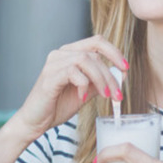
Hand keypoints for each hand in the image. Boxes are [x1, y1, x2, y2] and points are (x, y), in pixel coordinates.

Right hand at [13, 36, 127, 140]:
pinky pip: (72, 72)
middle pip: (94, 54)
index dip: (114, 52)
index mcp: (70, 53)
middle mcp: (61, 54)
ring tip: (105, 96)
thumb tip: (120, 75)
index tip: (126, 68)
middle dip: (110, 75)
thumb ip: (99, 81)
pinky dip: (83, 84)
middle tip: (118, 94)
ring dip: (100, 79)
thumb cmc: (58, 105)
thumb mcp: (85, 92)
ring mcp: (53, 64)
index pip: (96, 41)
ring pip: (85, 60)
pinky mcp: (49, 76)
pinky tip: (82, 97)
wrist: (36, 122)